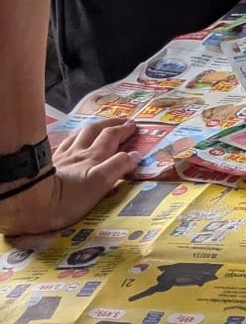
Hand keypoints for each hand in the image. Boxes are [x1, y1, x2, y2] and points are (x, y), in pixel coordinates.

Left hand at [1, 120, 137, 238]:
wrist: (32, 201)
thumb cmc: (69, 197)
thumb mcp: (100, 184)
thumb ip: (118, 167)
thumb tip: (135, 154)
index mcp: (93, 157)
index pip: (111, 137)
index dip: (123, 130)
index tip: (134, 125)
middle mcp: (78, 152)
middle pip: (95, 131)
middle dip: (110, 124)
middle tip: (121, 121)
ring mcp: (61, 157)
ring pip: (78, 135)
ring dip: (91, 128)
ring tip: (97, 127)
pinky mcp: (48, 164)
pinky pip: (62, 145)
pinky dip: (70, 140)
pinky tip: (69, 142)